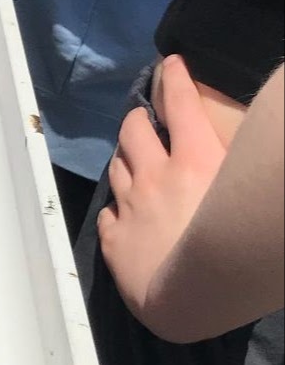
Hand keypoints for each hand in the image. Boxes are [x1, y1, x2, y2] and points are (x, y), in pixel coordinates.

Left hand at [97, 56, 228, 333]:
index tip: (170, 64)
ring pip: (117, 165)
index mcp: (197, 161)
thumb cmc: (238, 250)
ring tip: (131, 156)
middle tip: (142, 117)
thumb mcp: (255, 200)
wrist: (190, 300)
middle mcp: (157, 176)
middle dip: (137, 117)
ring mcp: (130, 206)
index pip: (180, 105)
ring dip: (124, 156)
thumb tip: (256, 165)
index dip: (174, 79)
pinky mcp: (113, 237)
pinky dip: (116, 205)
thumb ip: (244, 172)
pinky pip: (109, 211)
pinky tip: (122, 210)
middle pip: (134, 130)